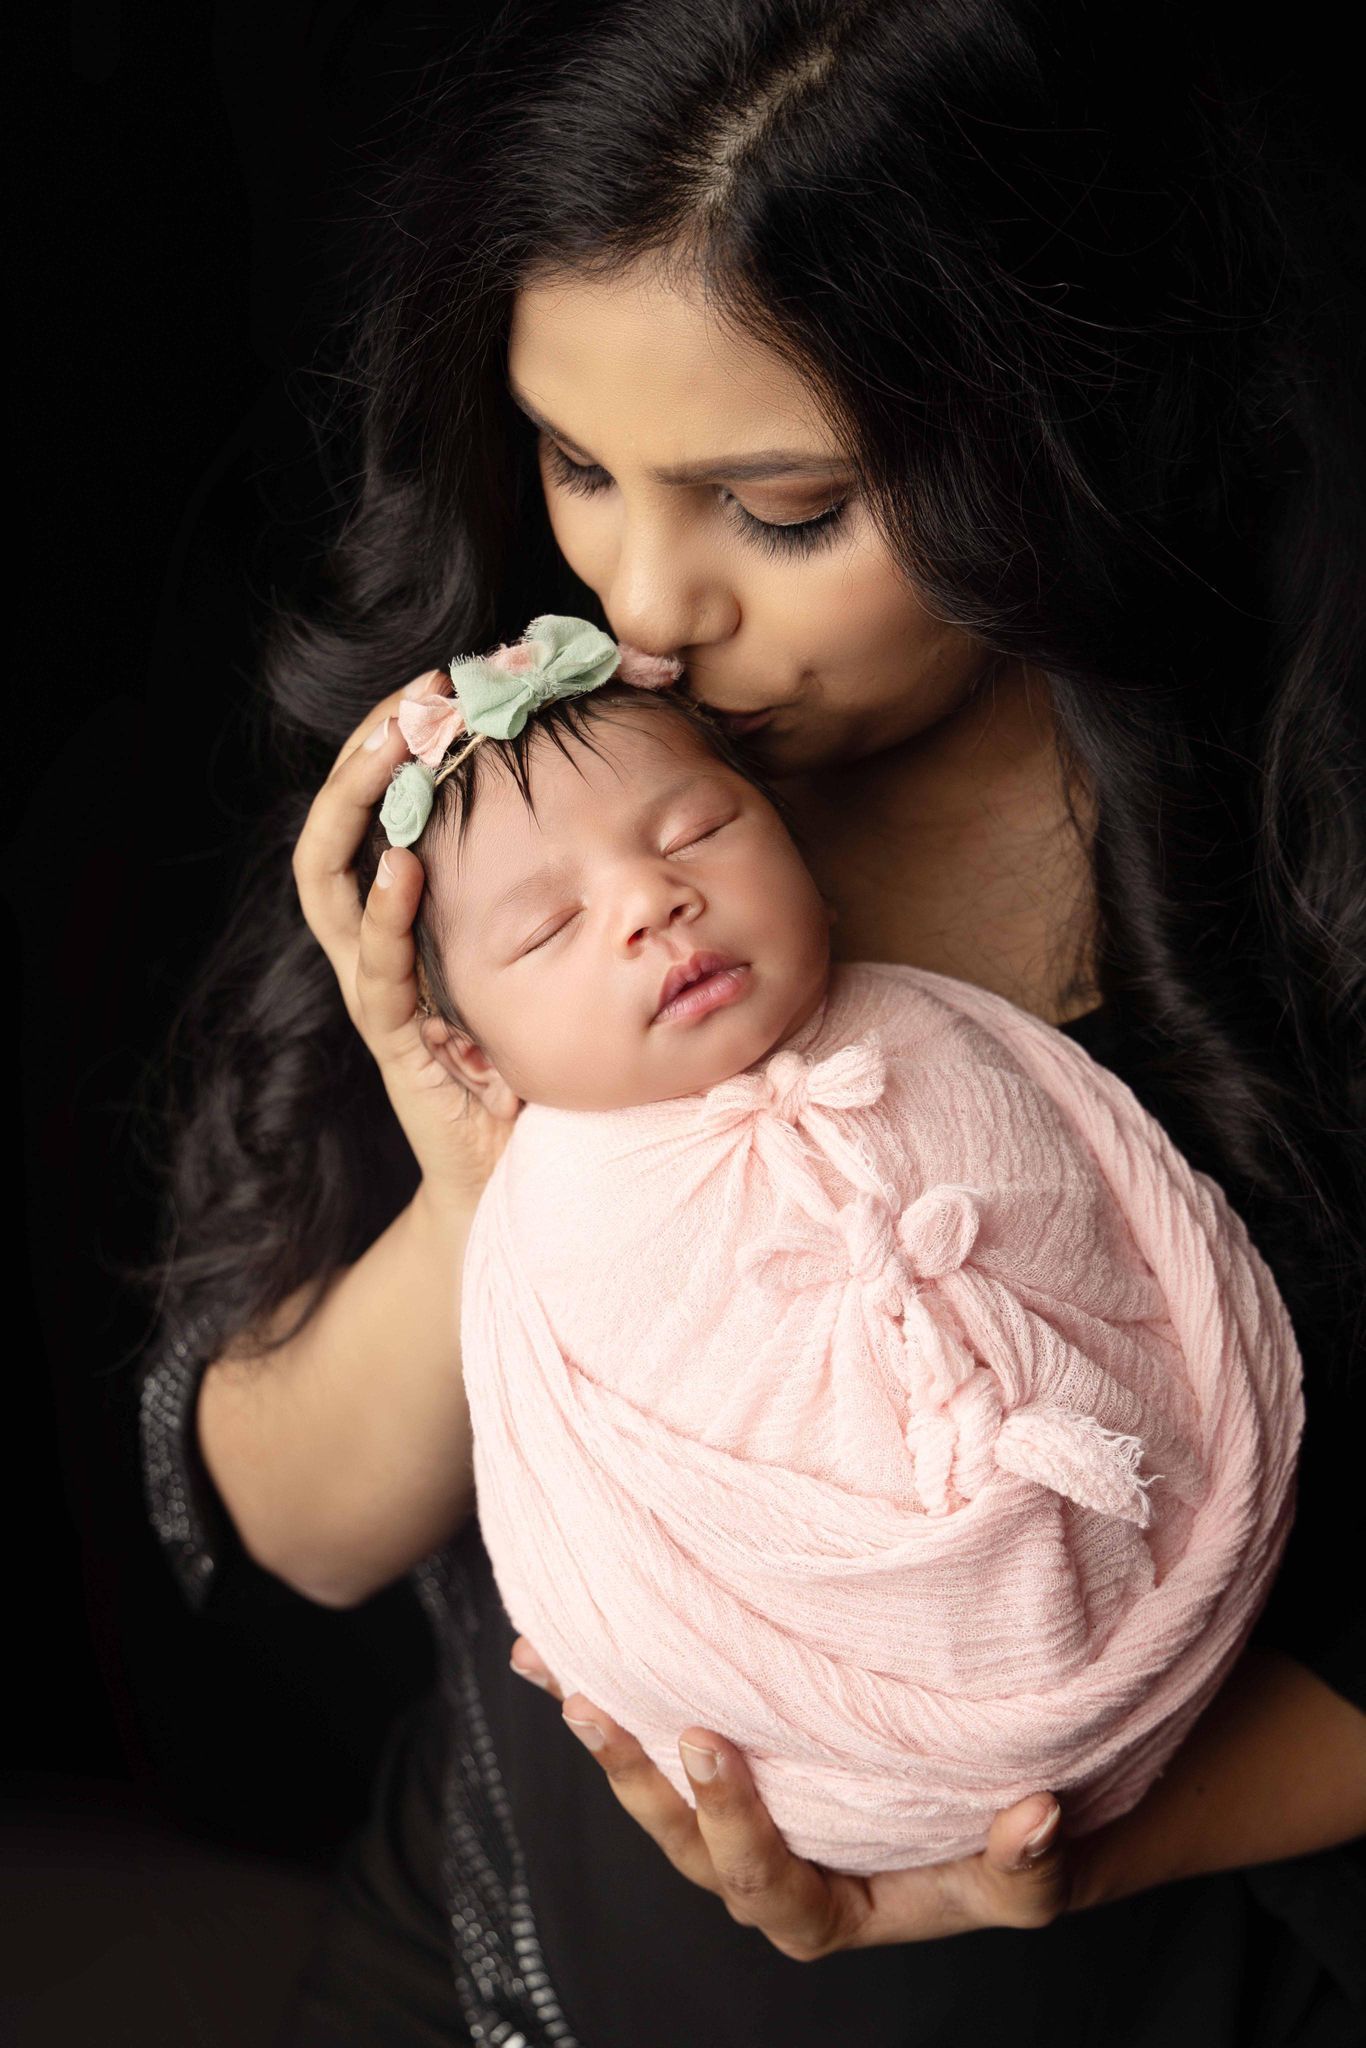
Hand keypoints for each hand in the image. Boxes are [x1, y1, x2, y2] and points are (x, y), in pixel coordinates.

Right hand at [292, 680, 518, 1214]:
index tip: (442, 684)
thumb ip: (555, 900)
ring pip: (330, 882)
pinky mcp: (395, 1041)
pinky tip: (399, 867)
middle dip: (365, 756)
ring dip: (355, 810)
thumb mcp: (542, 964)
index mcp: (410, 921)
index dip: (397, 748)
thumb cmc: (532, 1069)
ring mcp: (379, 991)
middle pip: (339, 829)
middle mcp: (379, 945)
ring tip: (385, 751)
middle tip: (408, 696)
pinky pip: (375, 969)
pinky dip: (382, 913)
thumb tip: (617, 802)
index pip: (381, 813)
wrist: (506, 1176)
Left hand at [508, 1637, 1069, 1958]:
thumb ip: (1026, 1869)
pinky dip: (609, 1690)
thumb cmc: (1007, 1856)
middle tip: (595, 1706)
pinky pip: (656, 1736)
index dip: (728, 1824)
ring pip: (654, 1787)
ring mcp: (739, 1816)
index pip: (759, 1885)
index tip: (709, 1742)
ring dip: (602, 1729)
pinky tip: (547, 1648)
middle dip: (633, 1774)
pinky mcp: (727, 1767)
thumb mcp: (1028, 1877)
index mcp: (819, 1912)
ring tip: (549, 1668)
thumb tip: (1035, 1820)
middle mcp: (764, 1870)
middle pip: (679, 1840)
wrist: (999, 1821)